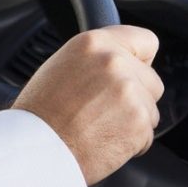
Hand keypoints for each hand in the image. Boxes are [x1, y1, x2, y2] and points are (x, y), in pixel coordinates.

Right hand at [12, 25, 163, 185]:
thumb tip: (123, 62)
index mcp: (93, 43)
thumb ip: (96, 60)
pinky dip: (131, 142)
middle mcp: (114, 62)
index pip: (146, 40)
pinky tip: (103, 140)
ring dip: (133, 120)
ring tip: (99, 125)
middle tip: (104, 108)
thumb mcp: (62, 66)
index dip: (140, 59)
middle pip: (151, 79)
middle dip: (136, 95)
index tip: (133, 71)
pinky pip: (147, 134)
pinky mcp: (139, 122)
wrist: (36, 146)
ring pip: (151, 109)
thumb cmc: (41, 112)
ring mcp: (130, 92)